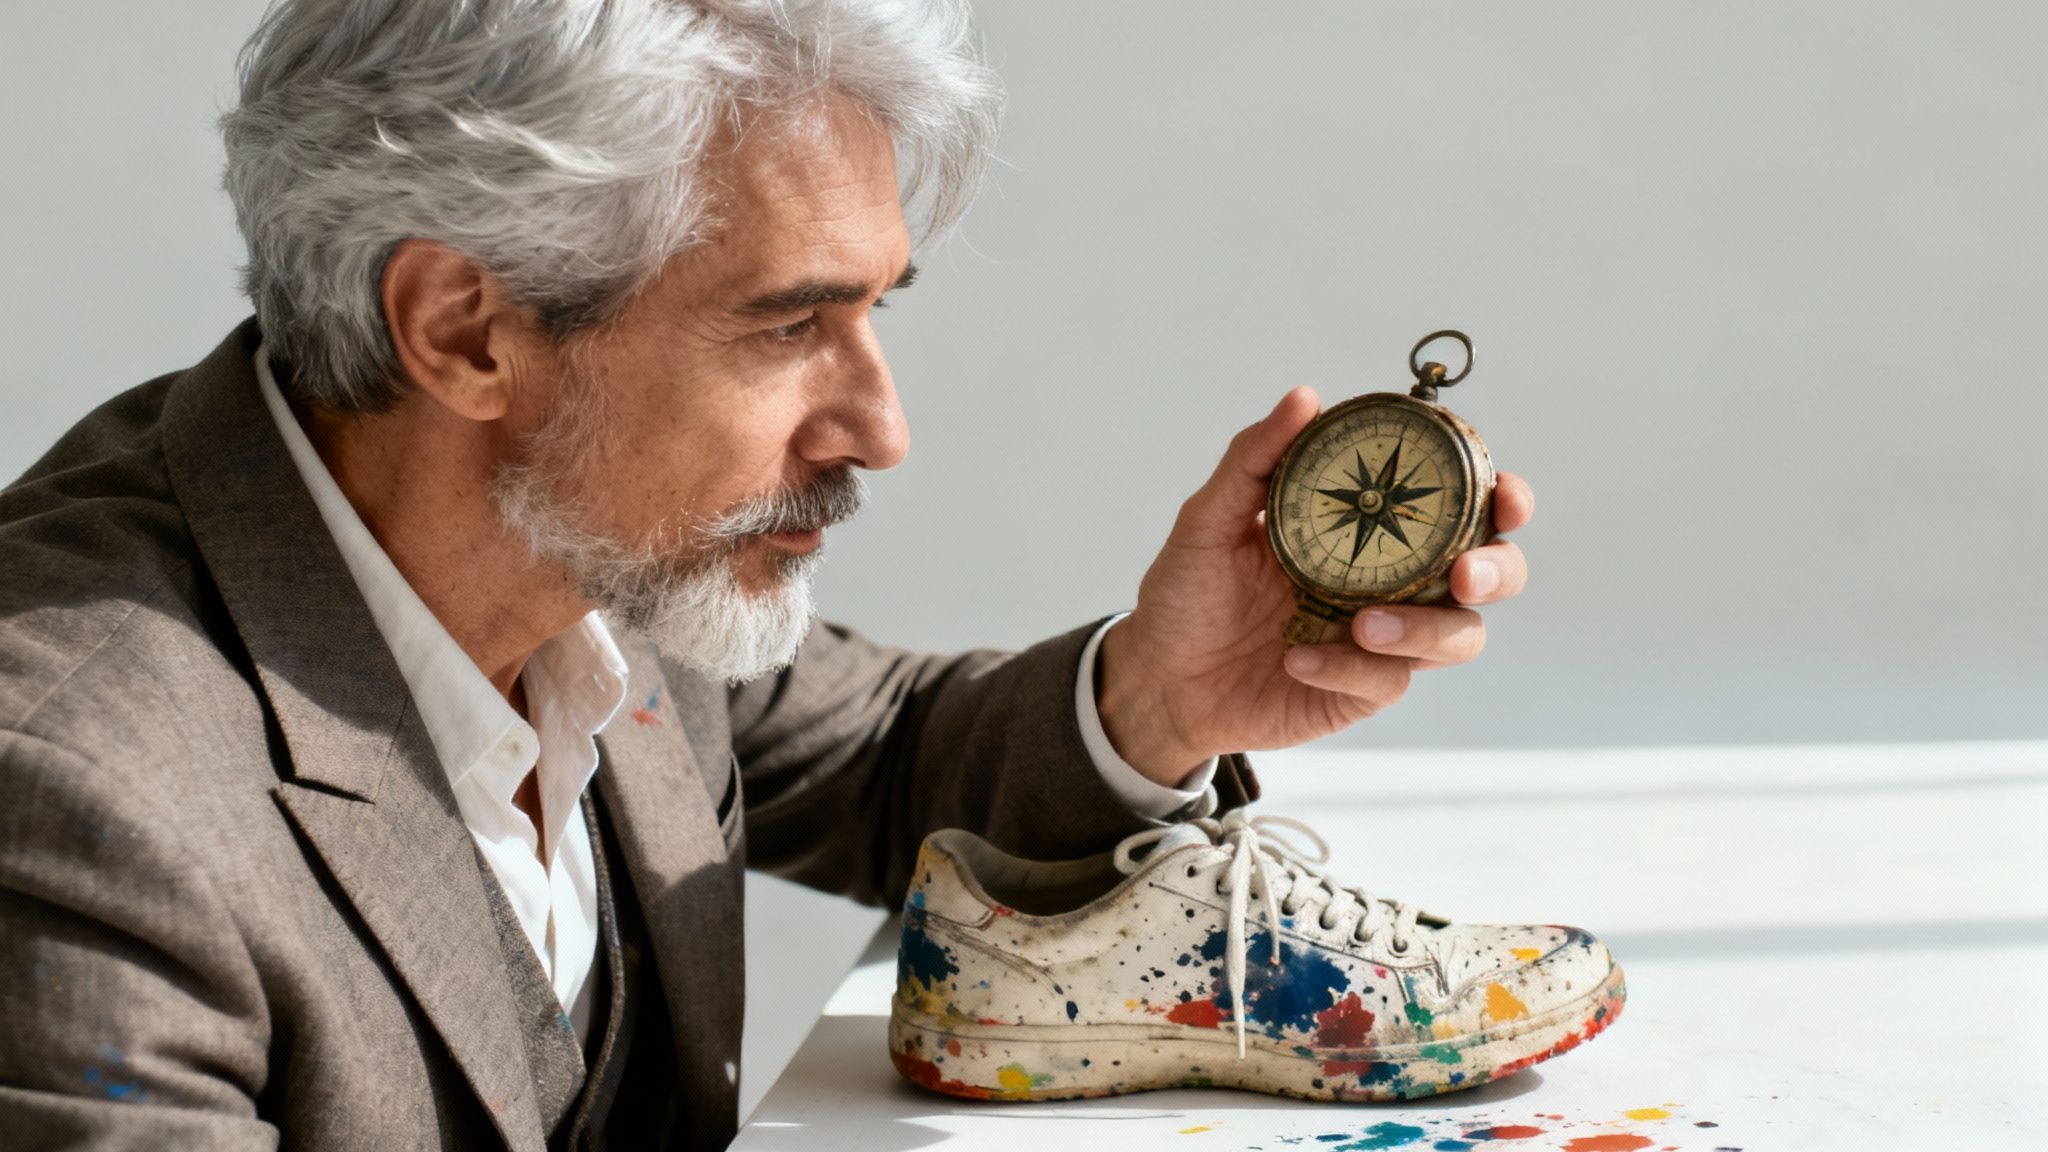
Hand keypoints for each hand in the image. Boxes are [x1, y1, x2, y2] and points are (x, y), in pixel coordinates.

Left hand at [1096, 387, 1534, 785]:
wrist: (1160, 676)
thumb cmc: (1189, 592)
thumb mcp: (1208, 519)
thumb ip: (1255, 459)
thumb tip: (1305, 397)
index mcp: (1371, 526)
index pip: (1457, 503)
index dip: (1499, 496)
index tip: (1503, 492)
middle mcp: (1392, 580)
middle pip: (1490, 571)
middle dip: (1496, 569)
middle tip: (1462, 573)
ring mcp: (1384, 639)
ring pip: (1457, 636)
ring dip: (1423, 628)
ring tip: (1362, 625)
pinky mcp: (1362, 691)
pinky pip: (1387, 681)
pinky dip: (1348, 668)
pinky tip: (1298, 660)